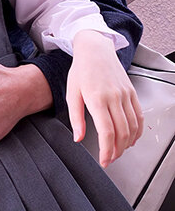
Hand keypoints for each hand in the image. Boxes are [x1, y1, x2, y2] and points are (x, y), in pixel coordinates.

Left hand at [67, 30, 142, 167]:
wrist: (95, 50)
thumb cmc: (81, 71)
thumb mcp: (72, 94)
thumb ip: (75, 119)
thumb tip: (78, 138)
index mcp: (97, 99)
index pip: (107, 132)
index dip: (107, 150)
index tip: (104, 161)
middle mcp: (114, 97)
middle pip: (122, 132)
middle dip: (117, 151)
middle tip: (110, 160)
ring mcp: (125, 95)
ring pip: (132, 126)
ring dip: (127, 143)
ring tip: (118, 152)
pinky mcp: (131, 92)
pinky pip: (139, 116)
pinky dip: (137, 130)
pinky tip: (131, 139)